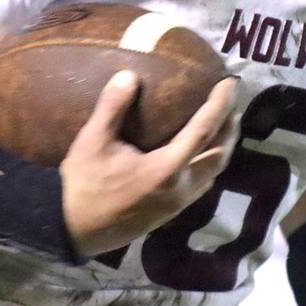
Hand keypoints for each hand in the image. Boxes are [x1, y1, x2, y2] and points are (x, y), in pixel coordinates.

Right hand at [61, 71, 238, 257]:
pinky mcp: (171, 212)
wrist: (74, 229)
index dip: (220, 105)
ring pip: (214, 173)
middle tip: (232, 101)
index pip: (204, 131)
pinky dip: (210, 162)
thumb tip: (128, 75)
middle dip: (230, 127)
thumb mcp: (92, 141)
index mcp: (166, 169)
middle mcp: (181, 188)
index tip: (230, 82)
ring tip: (223, 124)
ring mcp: (178, 204)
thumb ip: (112, 107)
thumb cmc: (84, 184)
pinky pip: (203, 184)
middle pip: (220, 154)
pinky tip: (201, 153)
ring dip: (223, 146)